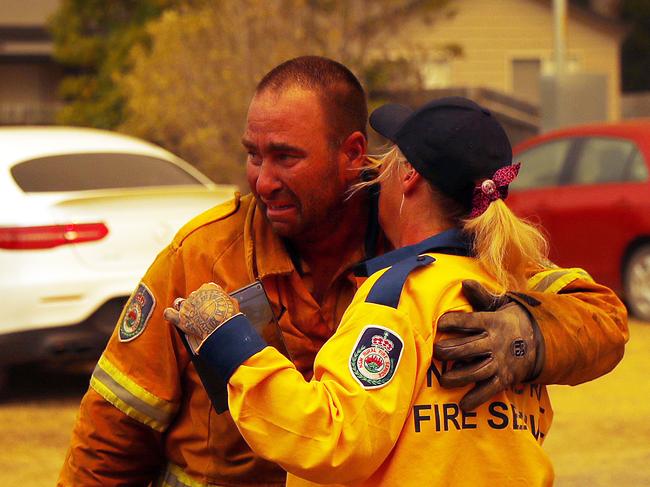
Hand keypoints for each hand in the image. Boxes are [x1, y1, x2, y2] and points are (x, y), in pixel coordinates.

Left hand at [164, 283, 239, 340]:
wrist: (222, 328)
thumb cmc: (229, 316)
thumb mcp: (233, 304)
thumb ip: (227, 300)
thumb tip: (229, 303)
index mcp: (208, 288)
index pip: (205, 290)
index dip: (206, 299)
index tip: (209, 305)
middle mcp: (196, 294)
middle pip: (193, 298)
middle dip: (196, 305)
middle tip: (203, 316)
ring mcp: (187, 305)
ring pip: (181, 304)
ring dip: (185, 310)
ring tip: (190, 318)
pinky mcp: (180, 317)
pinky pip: (169, 313)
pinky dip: (170, 314)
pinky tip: (172, 316)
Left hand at [434, 280, 538, 411]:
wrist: (541, 340)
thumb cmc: (510, 320)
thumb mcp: (499, 305)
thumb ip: (480, 296)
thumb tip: (464, 282)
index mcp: (491, 322)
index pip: (468, 321)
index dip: (452, 322)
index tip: (438, 324)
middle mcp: (494, 342)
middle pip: (467, 348)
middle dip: (449, 351)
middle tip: (436, 353)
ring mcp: (499, 362)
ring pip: (476, 371)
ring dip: (458, 377)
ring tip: (443, 380)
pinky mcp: (504, 378)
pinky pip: (489, 390)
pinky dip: (476, 399)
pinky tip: (463, 405)